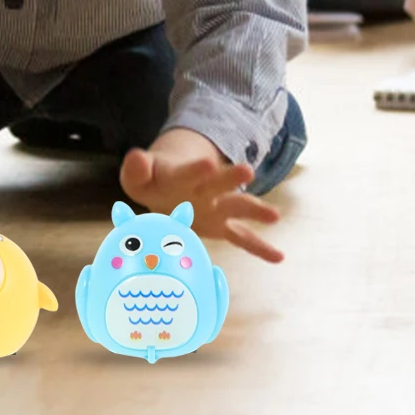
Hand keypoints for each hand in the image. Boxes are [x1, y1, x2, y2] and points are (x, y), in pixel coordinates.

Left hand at [119, 127, 283, 264]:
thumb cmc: (153, 181)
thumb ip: (136, 169)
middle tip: (248, 171)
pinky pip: (242, 238)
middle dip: (231, 178)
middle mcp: (203, 190)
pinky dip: (260, 248)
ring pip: (236, 207)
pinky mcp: (220, 226)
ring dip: (254, 210)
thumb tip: (136, 157)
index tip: (208, 164)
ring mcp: (215, 208)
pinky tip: (279, 257)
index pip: (187, 172)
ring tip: (274, 216)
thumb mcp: (139, 176)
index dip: (195, 169)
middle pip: (219, 184)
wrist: (168, 185)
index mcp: (181, 176)